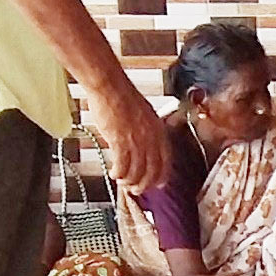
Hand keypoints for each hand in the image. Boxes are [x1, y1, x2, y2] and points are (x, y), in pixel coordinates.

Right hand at [84, 80, 169, 200]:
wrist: (109, 86)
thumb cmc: (122, 95)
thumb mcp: (144, 114)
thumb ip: (146, 130)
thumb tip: (143, 145)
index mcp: (158, 130)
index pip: (165, 161)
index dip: (161, 176)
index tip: (158, 184)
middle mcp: (151, 138)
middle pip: (152, 171)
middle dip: (144, 184)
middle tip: (136, 190)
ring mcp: (136, 141)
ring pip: (137, 172)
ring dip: (129, 181)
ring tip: (122, 182)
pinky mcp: (120, 141)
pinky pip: (122, 166)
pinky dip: (118, 173)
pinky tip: (114, 174)